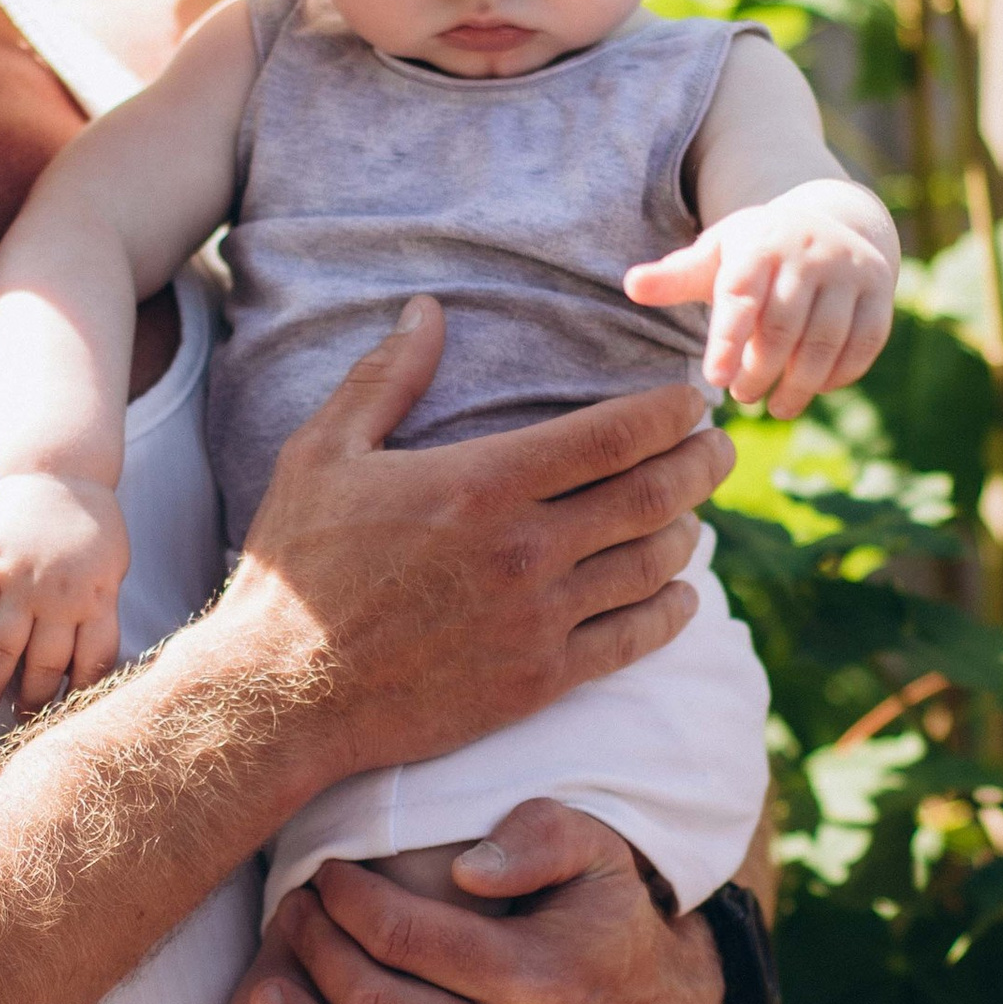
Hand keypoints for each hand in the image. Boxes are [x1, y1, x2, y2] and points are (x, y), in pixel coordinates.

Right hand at [0, 471, 128, 716]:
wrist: (60, 469)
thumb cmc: (93, 523)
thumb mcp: (114, 568)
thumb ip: (102, 611)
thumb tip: (89, 664)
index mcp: (96, 598)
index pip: (91, 663)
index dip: (78, 696)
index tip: (66, 718)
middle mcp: (58, 596)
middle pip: (43, 665)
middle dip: (32, 702)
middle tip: (20, 722)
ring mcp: (19, 580)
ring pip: (0, 649)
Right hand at [212, 299, 732, 787]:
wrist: (282, 692)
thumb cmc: (298, 569)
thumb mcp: (322, 454)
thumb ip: (385, 378)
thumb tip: (426, 310)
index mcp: (484, 483)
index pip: (616, 435)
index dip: (671, 412)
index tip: (692, 398)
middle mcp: (525, 549)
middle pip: (655, 494)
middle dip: (702, 463)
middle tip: (720, 447)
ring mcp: (538, 619)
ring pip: (653, 565)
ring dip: (689, 532)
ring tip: (694, 512)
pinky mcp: (539, 681)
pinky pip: (633, 640)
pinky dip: (672, 611)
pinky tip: (680, 594)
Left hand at [246, 801, 724, 1003]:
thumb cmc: (609, 924)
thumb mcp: (598, 855)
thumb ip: (537, 839)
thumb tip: (464, 871)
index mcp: (539, 974)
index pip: (403, 934)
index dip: (347, 900)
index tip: (324, 877)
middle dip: (315, 953)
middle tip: (290, 919)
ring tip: (264, 999)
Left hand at [626, 175, 898, 416]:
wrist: (834, 221)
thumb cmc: (760, 250)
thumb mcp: (718, 253)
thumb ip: (677, 275)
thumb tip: (631, 285)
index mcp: (760, 243)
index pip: (741, 296)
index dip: (728, 340)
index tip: (715, 380)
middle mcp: (809, 252)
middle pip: (783, 328)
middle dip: (760, 372)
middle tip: (741, 396)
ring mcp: (849, 271)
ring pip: (826, 341)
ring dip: (800, 384)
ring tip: (777, 407)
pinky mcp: (881, 291)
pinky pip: (864, 344)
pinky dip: (839, 375)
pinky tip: (816, 389)